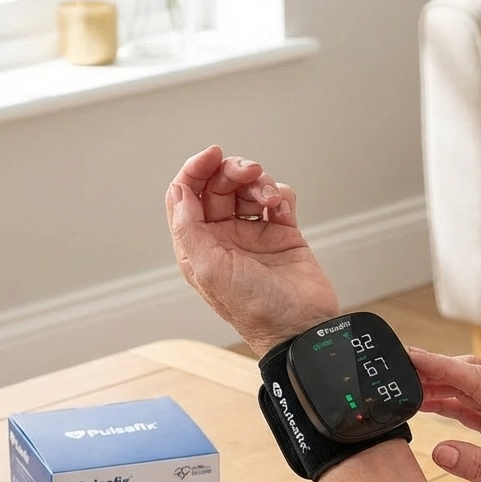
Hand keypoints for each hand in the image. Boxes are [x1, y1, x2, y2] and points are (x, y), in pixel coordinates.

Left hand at [166, 145, 339, 354]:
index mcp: (199, 246)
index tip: (213, 154)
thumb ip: (189, 229)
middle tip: (252, 172)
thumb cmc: (256, 309)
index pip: (186, 195)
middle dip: (233, 172)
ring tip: (271, 199)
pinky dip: (280, 195)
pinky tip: (282, 210)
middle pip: (218, 186)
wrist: (302, 326)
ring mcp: (254, 235)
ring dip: (259, 183)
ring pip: (248, 188)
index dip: (195, 169)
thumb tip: (178, 191)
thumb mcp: (210, 271)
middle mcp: (224, 237)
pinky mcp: (283, 234)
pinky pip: (278, 199)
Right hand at [411, 349, 480, 481]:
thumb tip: (439, 452)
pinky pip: (472, 406)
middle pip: (470, 374)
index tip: (411, 356)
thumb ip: (479, 468)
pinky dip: (448, 403)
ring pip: (469, 388)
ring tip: (404, 387)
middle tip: (398, 370)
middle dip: (434, 368)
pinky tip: (426, 404)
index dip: (441, 365)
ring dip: (438, 385)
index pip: (476, 379)